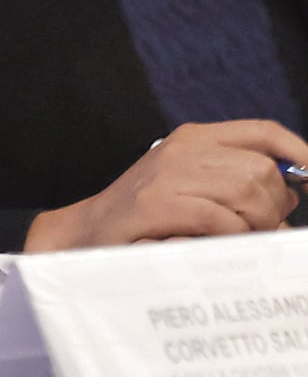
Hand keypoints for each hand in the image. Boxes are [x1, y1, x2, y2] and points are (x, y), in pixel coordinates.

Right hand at [27, 120, 307, 251]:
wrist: (90, 232)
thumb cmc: (149, 216)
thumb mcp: (194, 187)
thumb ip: (239, 183)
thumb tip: (293, 192)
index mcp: (194, 138)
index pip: (263, 132)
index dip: (300, 151)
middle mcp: (182, 149)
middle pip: (262, 169)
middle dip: (274, 206)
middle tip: (259, 229)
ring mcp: (167, 174)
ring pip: (247, 191)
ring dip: (255, 224)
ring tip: (238, 239)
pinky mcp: (156, 204)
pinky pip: (221, 218)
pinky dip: (230, 236)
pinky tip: (215, 244)